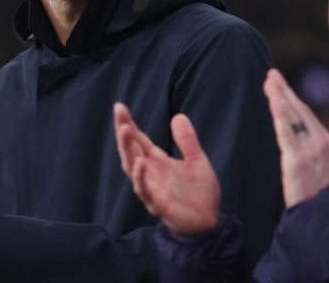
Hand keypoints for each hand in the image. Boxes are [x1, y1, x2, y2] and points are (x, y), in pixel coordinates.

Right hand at [114, 102, 219, 234]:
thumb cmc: (199, 191)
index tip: (120, 107)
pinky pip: (145, 191)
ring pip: (132, 168)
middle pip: (131, 150)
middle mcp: (150, 173)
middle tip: (118, 112)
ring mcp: (152, 189)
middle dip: (124, 131)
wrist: (210, 220)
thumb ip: (187, 140)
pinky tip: (139, 163)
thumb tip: (178, 116)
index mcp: (158, 162)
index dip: (129, 124)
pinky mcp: (158, 204)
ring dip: (127, 149)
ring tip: (124, 130)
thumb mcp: (197, 160)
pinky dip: (140, 177)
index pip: (139, 140)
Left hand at [264, 69, 328, 207]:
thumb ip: (309, 150)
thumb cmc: (320, 196)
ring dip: (279, 95)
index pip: (305, 113)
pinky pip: (287, 131)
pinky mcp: (298, 159)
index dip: (291, 97)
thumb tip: (296, 137)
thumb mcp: (319, 167)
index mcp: (325, 141)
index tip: (279, 84)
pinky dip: (280, 113)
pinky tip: (274, 100)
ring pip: (293, 115)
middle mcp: (321, 140)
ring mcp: (311, 149)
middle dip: (284, 90)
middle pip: (299, 109)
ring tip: (269, 81)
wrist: (327, 217)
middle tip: (271, 74)